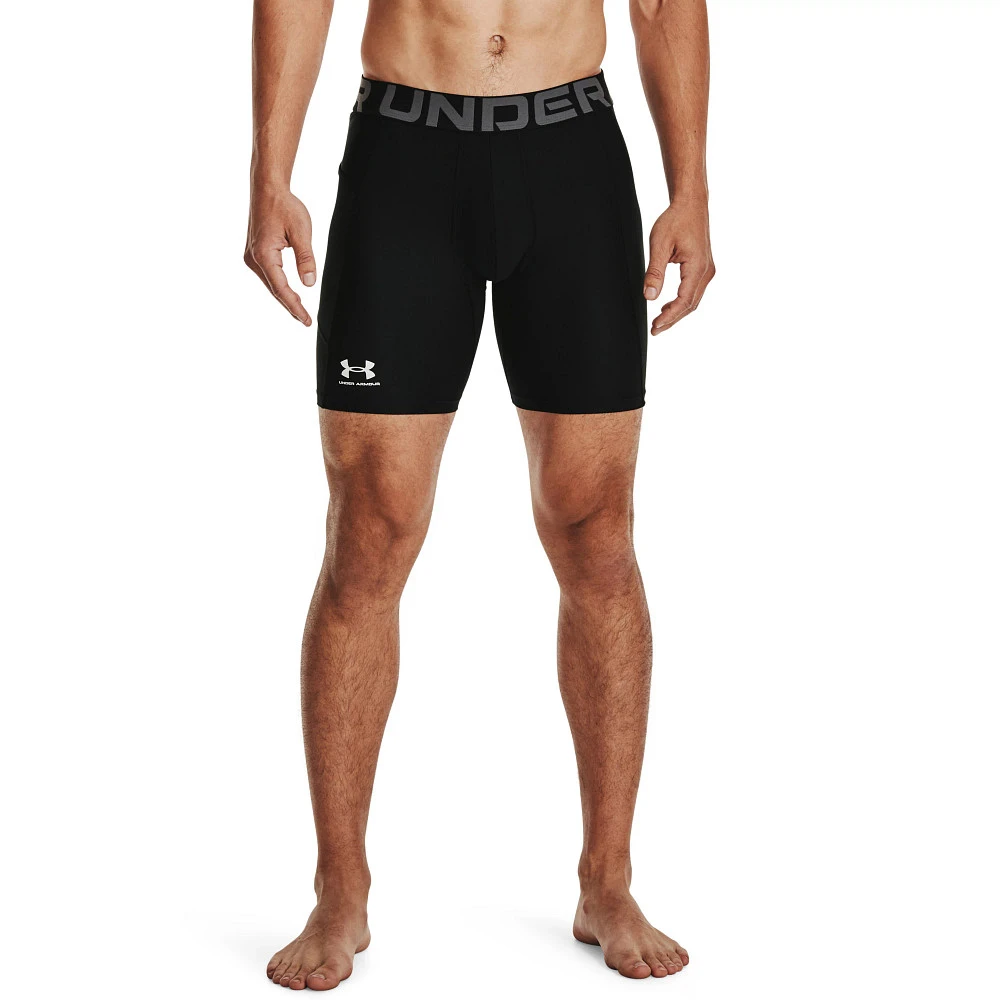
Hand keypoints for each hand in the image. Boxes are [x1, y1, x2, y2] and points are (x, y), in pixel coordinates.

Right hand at [244, 186, 315, 324]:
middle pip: (274, 290)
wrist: (267, 189)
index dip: (295, 306)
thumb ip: (306, 259)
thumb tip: (309, 284)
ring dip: (285, 297)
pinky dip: (279, 286)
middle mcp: (253, 258)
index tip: (306, 320)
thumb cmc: (284, 206)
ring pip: (270, 284)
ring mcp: (251, 256)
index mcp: (264, 255)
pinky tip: (290, 294)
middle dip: (291, 306)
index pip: (281, 289)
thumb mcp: (301, 232)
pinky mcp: (254, 254)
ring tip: (301, 311)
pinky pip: (268, 276)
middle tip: (306, 321)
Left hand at [643, 201, 715, 334]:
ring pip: (693, 300)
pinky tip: (667, 307)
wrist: (691, 204)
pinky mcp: (703, 268)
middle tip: (654, 330)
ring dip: (677, 313)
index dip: (669, 316)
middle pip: (690, 305)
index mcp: (697, 266)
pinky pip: (694, 292)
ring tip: (659, 323)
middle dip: (672, 320)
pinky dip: (681, 303)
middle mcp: (706, 271)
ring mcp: (707, 270)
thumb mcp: (659, 245)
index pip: (684, 300)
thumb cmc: (675, 220)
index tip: (655, 326)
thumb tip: (649, 296)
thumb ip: (654, 272)